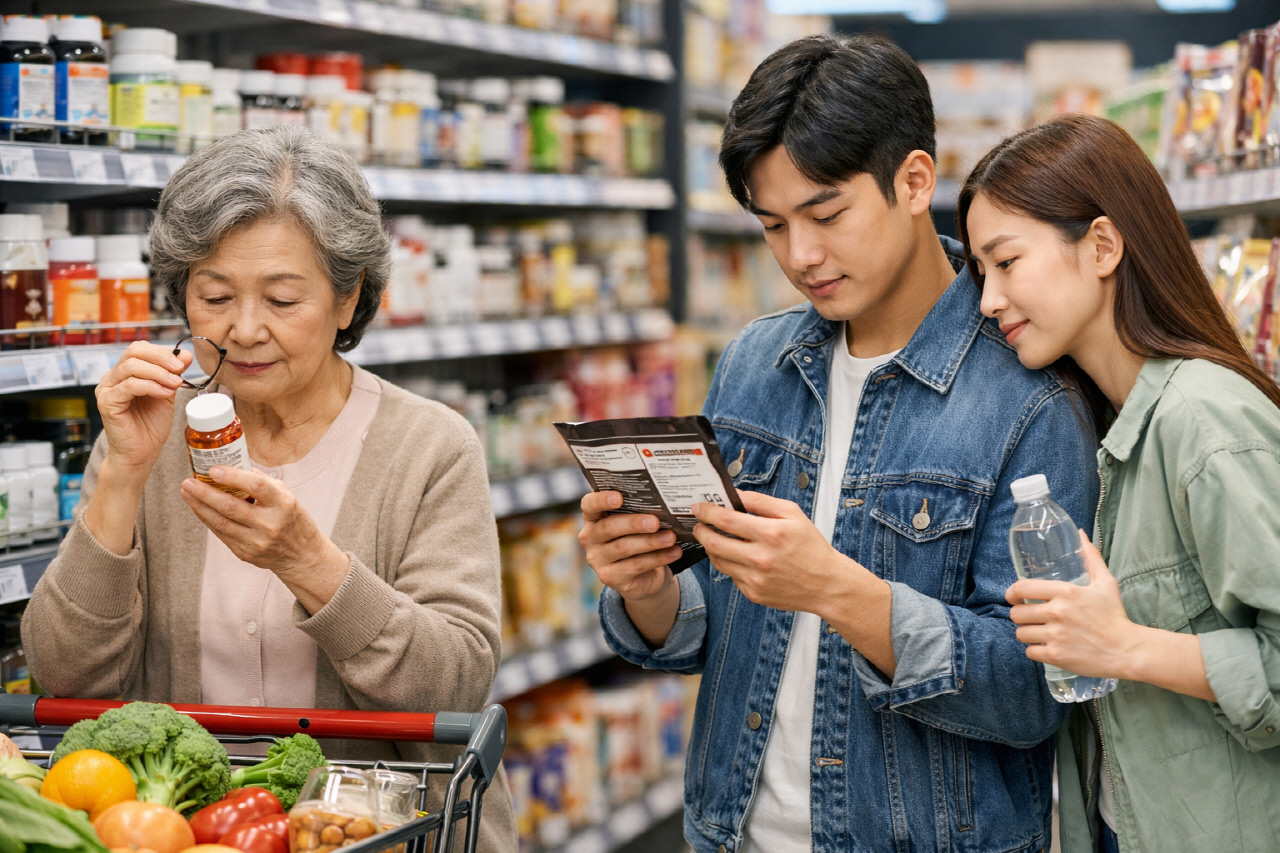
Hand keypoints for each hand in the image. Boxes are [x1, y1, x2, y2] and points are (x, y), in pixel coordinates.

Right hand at [95, 342, 193, 475]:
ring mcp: (107, 389)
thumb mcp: (167, 393)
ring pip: (131, 367)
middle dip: (161, 357)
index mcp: (125, 372)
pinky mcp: (106, 403)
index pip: (140, 349)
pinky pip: (128, 386)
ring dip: (158, 373)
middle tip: (179, 369)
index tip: (183, 361)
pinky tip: (165, 394)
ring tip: (175, 384)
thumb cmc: (152, 425)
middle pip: (134, 352)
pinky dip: (150, 386)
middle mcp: (112, 378)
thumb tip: (184, 353)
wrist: (142, 452)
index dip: (162, 352)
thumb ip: (173, 373)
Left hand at [180, 466, 348, 611]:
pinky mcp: (246, 553)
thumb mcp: (287, 495)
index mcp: (283, 504)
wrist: (302, 555)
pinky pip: (222, 534)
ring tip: (186, 493)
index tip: (213, 469)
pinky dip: (208, 519)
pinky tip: (199, 508)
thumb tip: (233, 466)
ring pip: (221, 522)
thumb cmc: (293, 519)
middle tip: (188, 481)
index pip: (256, 486)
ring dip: (200, 506)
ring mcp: (257, 541)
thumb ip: (262, 482)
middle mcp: (270, 524)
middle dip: (205, 493)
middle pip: (231, 507)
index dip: (232, 476)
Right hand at [578, 491, 682, 601]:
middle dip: (633, 523)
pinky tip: (674, 552)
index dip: (602, 500)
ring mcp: (597, 559)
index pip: (589, 505)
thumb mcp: (635, 524)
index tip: (619, 498)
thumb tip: (662, 503)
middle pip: (608, 527)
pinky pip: (635, 566)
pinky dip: (658, 558)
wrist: (643, 576)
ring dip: (650, 542)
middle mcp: (590, 538)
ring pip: (623, 548)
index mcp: (593, 518)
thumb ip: (638, 512)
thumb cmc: (638, 539)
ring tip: (670, 537)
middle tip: (655, 522)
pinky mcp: (609, 577)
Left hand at [691, 491, 854, 611]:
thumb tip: (735, 495)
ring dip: (712, 547)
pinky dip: (730, 564)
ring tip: (717, 538)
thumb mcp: (793, 514)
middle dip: (701, 530)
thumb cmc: (811, 547)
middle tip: (699, 524)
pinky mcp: (753, 593)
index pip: (726, 520)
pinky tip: (738, 556)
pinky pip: (731, 575)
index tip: (698, 507)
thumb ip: (761, 502)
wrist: (826, 584)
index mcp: (771, 534)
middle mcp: (761, 558)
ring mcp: (755, 579)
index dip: (707, 512)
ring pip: (718, 560)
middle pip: (714, 543)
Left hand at [1006, 530, 1140, 679]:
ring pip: (1020, 633)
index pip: (1021, 588)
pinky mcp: (1056, 656)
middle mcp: (1057, 612)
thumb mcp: (1105, 582)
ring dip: (1027, 633)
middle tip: (1030, 617)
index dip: (1011, 593)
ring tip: (1039, 633)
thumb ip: (1091, 557)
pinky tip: (1046, 647)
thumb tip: (1080, 534)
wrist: (1127, 650)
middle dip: (1021, 615)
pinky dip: (1035, 651)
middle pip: (1017, 613)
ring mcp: (1055, 635)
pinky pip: (1030, 652)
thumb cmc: (1114, 615)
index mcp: (1065, 592)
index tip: (1013, 597)